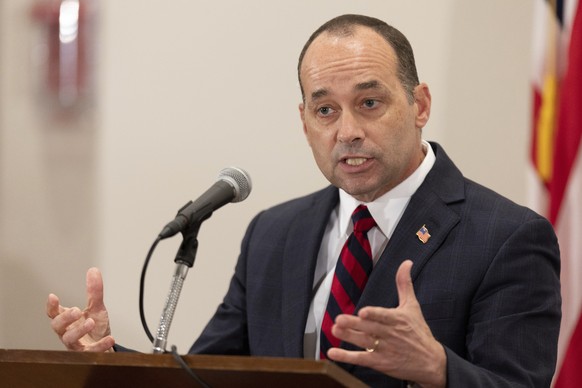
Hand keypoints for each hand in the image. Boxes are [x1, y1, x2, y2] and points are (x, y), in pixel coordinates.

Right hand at [46, 267, 114, 351]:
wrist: (106, 345)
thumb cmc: (95, 327)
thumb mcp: (97, 307)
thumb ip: (94, 291)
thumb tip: (93, 270)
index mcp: (68, 320)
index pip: (54, 313)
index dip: (51, 306)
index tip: (53, 296)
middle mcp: (68, 332)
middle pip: (57, 326)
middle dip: (65, 318)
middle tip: (76, 310)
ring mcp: (76, 344)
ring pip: (69, 339)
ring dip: (79, 330)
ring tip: (91, 322)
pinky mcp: (86, 353)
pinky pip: (90, 351)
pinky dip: (100, 345)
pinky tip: (110, 339)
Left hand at [327, 260, 446, 387]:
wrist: (430, 363)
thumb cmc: (419, 331)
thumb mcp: (413, 306)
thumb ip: (404, 284)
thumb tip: (406, 262)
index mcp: (398, 320)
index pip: (384, 316)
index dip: (374, 314)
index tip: (363, 312)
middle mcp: (390, 335)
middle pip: (370, 329)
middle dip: (354, 324)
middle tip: (339, 319)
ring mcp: (384, 350)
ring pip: (364, 343)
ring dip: (348, 337)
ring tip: (334, 330)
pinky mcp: (380, 363)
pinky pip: (361, 359)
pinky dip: (346, 357)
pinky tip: (332, 353)